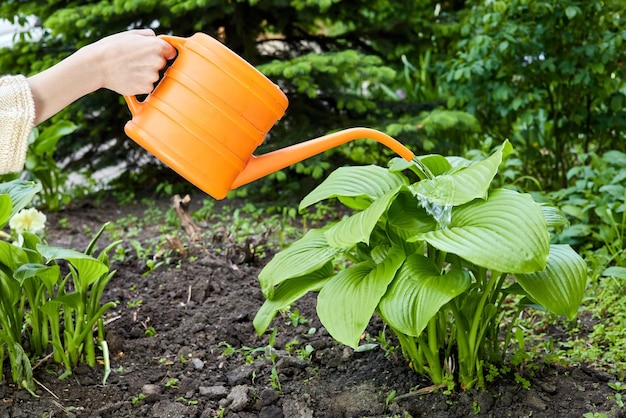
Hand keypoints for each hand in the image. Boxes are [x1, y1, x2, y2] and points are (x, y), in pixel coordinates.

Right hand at [28, 29, 176, 123]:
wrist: (97, 65)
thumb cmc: (112, 47)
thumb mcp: (131, 35)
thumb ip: (148, 36)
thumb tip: (157, 39)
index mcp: (156, 46)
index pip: (170, 51)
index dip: (163, 52)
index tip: (155, 54)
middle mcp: (157, 61)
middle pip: (162, 64)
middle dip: (152, 63)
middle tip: (135, 61)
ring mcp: (152, 76)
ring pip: (154, 75)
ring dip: (145, 74)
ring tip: (129, 69)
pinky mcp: (146, 88)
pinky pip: (148, 86)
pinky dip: (140, 83)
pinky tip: (129, 77)